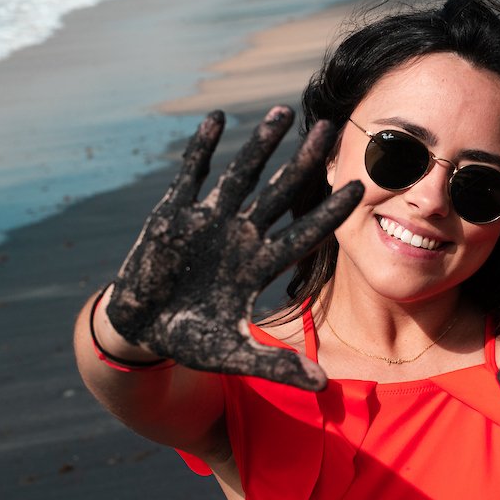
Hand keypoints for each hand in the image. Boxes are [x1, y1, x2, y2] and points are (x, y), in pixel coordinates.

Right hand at [105, 106, 361, 390]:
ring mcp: (208, 221)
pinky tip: (218, 119)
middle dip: (304, 162)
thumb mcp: (233, 354)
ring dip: (260, 144)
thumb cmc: (189, 341)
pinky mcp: (173, 213)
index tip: (360, 188)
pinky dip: (203, 148)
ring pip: (241, 174)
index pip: (302, 233)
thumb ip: (276, 365)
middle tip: (331, 129)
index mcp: (257, 265)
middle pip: (279, 192)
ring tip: (284, 111)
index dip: (328, 211)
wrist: (140, 331)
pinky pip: (191, 174)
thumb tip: (325, 388)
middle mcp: (240, 236)